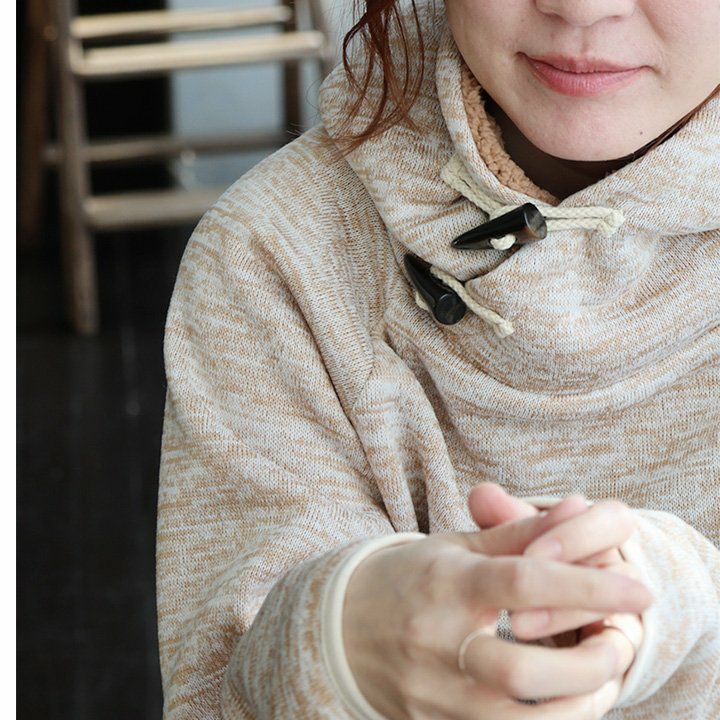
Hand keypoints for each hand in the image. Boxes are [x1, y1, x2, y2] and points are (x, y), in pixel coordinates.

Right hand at [343, 507, 651, 719]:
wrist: (339, 624)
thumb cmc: (408, 577)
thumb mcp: (458, 546)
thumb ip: (519, 533)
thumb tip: (578, 510)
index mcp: (445, 581)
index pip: (522, 582)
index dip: (587, 584)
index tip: (638, 589)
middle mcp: (435, 638)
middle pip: (521, 668)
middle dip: (587, 664)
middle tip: (620, 644)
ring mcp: (430, 689)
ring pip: (514, 719)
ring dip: (574, 706)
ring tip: (602, 680)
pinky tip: (565, 705)